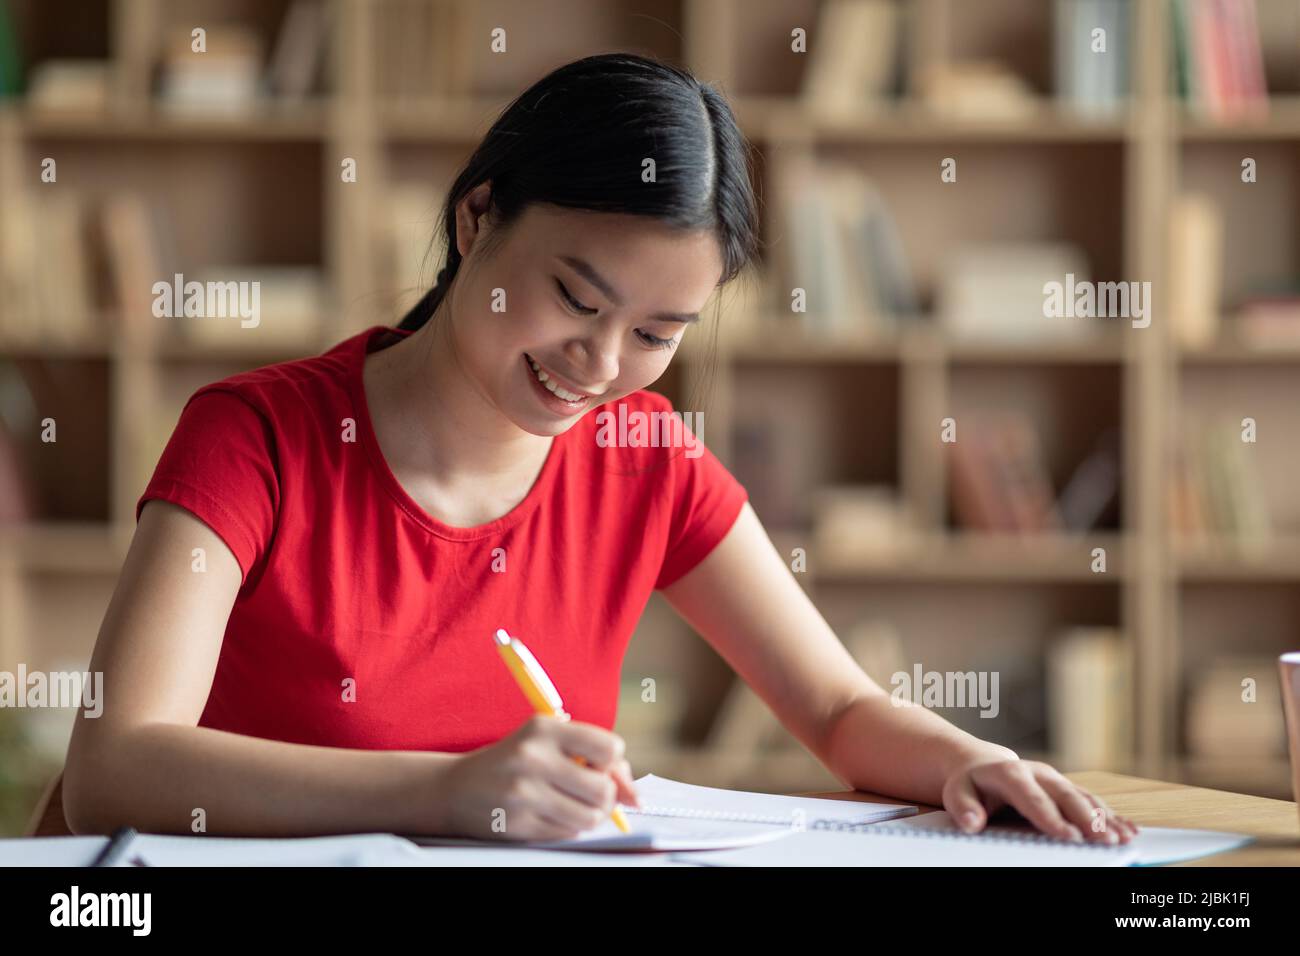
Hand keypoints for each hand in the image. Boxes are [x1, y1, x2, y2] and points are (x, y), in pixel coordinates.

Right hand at [432, 715, 639, 840]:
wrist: (455, 788)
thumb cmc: (513, 761)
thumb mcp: (547, 742)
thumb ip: (594, 758)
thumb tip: (633, 794)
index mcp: (543, 728)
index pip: (609, 747)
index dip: (613, 762)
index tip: (601, 766)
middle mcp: (533, 757)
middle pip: (602, 788)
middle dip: (605, 795)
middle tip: (591, 792)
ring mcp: (524, 793)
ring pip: (590, 817)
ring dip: (589, 815)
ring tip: (572, 804)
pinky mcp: (519, 824)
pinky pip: (568, 833)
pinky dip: (568, 827)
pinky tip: (551, 814)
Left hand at [942, 755, 1137, 843]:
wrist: (982, 766)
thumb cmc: (971, 784)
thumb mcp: (957, 792)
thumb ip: (964, 808)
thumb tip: (973, 823)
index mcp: (1010, 773)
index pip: (1032, 797)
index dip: (1051, 817)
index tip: (1068, 836)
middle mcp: (1039, 774)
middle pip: (1066, 796)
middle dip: (1087, 820)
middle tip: (1104, 842)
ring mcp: (1056, 781)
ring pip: (1085, 799)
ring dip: (1105, 819)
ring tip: (1121, 839)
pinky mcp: (1067, 789)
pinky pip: (1093, 802)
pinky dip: (1112, 816)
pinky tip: (1128, 830)